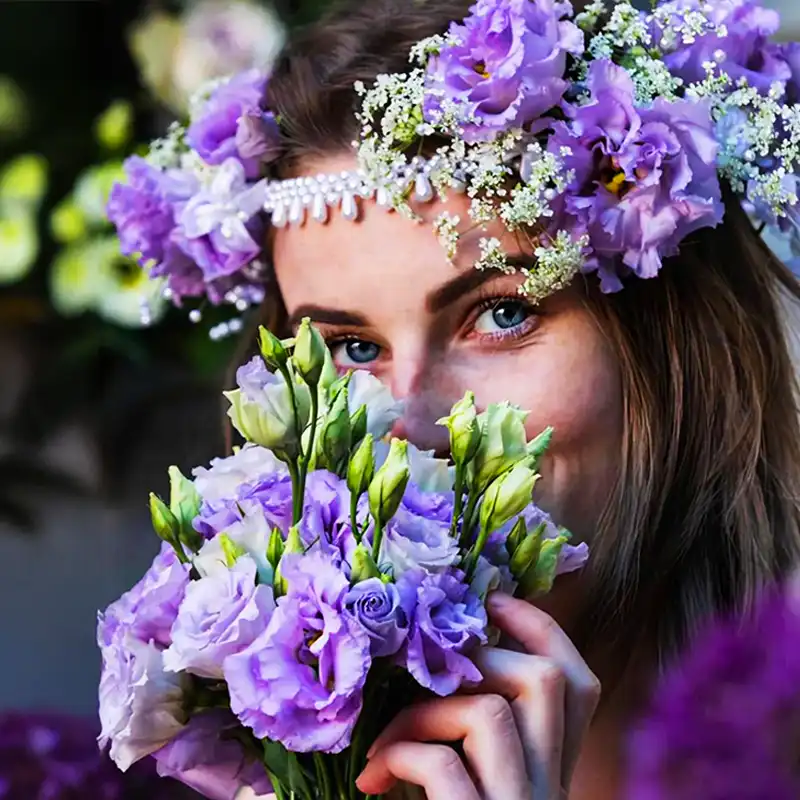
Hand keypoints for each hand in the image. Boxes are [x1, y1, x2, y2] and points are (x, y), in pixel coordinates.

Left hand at [355, 593, 600, 799]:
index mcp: (552, 779)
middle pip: (550, 684)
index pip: (579, 687)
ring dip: (426, 710)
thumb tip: (430, 670)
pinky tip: (373, 779)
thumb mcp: (476, 790)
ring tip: (385, 741)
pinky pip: (447, 770)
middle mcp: (549, 795)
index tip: (495, 601)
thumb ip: (473, 745)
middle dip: (481, 657)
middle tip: (426, 675)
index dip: (544, 631)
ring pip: (495, 713)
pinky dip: (402, 756)